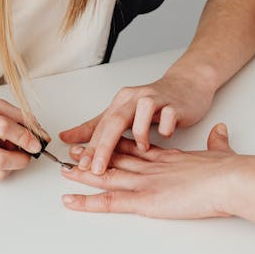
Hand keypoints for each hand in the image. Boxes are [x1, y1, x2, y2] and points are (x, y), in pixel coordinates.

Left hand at [59, 66, 216, 173]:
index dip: (89, 148)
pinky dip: (165, 128)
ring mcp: (157, 99)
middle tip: (96, 168)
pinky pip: (168, 116)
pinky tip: (165, 136)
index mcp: (121, 102)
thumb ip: (95, 127)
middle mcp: (136, 98)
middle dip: (103, 147)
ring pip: (141, 114)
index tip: (78, 167)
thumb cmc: (155, 102)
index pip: (101, 127)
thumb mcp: (123, 113)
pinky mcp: (176, 104)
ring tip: (142, 148)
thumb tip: (66, 137)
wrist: (188, 84)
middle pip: (115, 121)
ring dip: (139, 134)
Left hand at [61, 123, 241, 218]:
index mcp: (169, 156)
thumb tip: (220, 132)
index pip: (137, 146)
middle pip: (116, 155)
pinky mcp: (145, 199)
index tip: (105, 140)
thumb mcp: (221, 151)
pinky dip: (88, 201)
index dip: (118, 142)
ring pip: (107, 174)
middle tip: (75, 151)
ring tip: (65, 170)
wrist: (231, 178)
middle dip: (95, 152)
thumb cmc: (230, 170)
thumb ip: (217, 143)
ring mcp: (146, 181)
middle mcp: (152, 164)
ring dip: (84, 172)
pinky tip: (71, 201)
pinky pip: (109, 201)